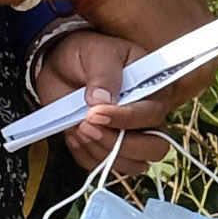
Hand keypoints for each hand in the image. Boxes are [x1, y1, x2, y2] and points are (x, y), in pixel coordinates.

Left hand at [32, 24, 175, 184]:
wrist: (63, 63)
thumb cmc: (88, 53)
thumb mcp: (97, 53)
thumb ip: (103, 75)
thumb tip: (101, 101)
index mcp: (154, 92)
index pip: (151, 115)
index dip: (125, 119)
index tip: (94, 113)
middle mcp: (147, 119)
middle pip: (154, 149)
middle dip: (120, 145)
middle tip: (86, 125)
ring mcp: (128, 136)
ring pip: (131, 164)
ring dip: (101, 152)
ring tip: (77, 127)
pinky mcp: (105, 145)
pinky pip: (100, 164)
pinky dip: (85, 155)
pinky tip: (72, 134)